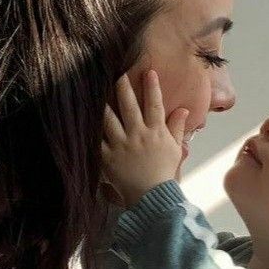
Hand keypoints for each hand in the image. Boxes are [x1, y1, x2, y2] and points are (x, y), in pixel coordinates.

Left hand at [102, 71, 188, 208]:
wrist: (151, 197)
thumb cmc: (164, 173)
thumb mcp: (175, 150)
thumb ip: (177, 128)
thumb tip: (184, 110)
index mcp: (156, 132)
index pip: (155, 105)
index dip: (152, 87)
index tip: (149, 71)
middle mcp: (138, 135)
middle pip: (129, 106)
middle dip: (123, 87)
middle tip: (117, 73)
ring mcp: (121, 146)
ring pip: (109, 119)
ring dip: (103, 104)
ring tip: (95, 91)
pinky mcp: (107, 157)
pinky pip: (97, 140)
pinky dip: (91, 129)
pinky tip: (84, 117)